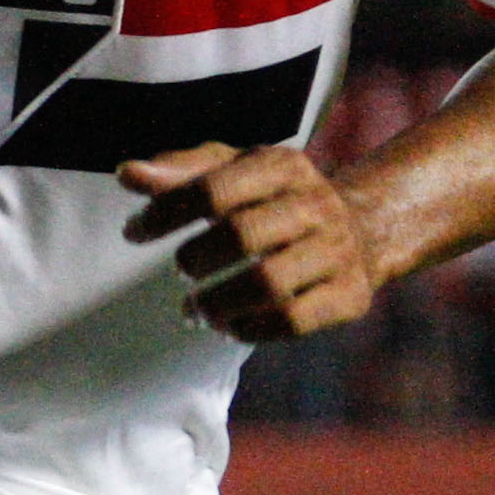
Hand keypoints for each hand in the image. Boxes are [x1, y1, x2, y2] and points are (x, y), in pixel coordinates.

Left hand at [120, 143, 383, 341]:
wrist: (367, 225)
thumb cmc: (278, 198)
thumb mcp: (236, 170)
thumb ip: (180, 171)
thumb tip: (127, 174)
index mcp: (283, 166)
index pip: (213, 188)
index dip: (165, 213)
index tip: (134, 232)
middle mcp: (315, 205)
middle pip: (242, 236)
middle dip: (196, 260)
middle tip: (180, 272)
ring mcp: (337, 251)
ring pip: (268, 283)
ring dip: (218, 303)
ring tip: (195, 309)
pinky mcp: (350, 295)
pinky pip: (294, 321)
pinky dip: (250, 329)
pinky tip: (228, 327)